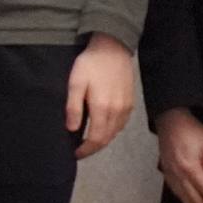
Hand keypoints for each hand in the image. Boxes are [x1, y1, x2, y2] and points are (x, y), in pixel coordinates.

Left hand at [66, 32, 135, 159]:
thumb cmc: (91, 64)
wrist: (112, 48)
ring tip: (89, 141)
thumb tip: (72, 129)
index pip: (95, 139)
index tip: (75, 154)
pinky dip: (112, 131)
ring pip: (115, 133)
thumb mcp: (75, 83)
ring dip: (102, 140)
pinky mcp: (130, 102)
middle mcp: (117, 111)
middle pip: (106, 139)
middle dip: (93, 148)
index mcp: (102, 108)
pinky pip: (121, 124)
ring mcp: (126, 107)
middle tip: (80, 150)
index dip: (86, 150)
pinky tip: (103, 127)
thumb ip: (73, 107)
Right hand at [154, 106, 202, 202]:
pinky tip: (185, 201)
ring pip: (181, 195)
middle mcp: (178, 173)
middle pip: (192, 197)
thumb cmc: (191, 130)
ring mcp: (169, 172)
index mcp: (190, 167)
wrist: (170, 119)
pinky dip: (180, 198)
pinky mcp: (165, 169)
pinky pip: (173, 189)